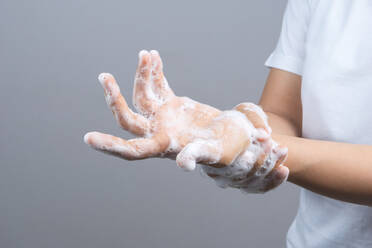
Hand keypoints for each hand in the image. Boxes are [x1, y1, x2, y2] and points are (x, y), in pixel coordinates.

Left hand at [84, 50, 288, 191]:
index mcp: (163, 147)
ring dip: (141, 74)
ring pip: (142, 96)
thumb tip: (183, 165)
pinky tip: (153, 56)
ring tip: (145, 54)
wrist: (235, 135)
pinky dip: (155, 72)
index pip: (131, 150)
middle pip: (127, 117)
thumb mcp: (214, 151)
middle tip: (104, 77)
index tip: (87, 138)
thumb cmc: (227, 149)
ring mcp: (163, 116)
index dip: (110, 145)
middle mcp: (158, 131)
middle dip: (114, 98)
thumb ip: (197, 155)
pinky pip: (158, 86)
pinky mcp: (172, 103)